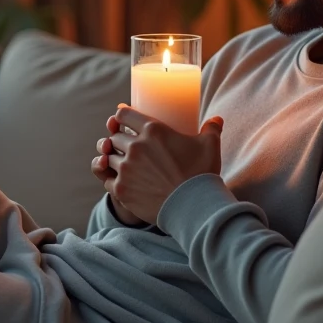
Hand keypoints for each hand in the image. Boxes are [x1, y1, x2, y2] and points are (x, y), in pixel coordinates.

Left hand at [94, 104, 223, 225]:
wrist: (194, 207)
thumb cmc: (202, 173)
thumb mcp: (210, 145)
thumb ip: (211, 129)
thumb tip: (217, 119)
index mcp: (153, 130)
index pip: (123, 115)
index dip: (121, 117)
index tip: (123, 121)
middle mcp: (135, 147)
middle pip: (114, 137)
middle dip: (119, 140)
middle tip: (127, 146)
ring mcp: (126, 169)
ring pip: (108, 157)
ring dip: (114, 159)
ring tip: (123, 165)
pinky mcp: (121, 189)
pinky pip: (106, 179)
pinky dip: (110, 178)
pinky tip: (118, 180)